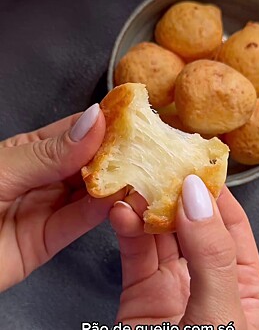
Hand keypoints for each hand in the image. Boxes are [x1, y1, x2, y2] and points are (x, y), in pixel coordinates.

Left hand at [0, 104, 123, 291]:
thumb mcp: (3, 168)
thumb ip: (50, 152)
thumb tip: (93, 122)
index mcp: (31, 150)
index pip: (75, 131)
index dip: (105, 122)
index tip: (133, 116)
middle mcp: (44, 176)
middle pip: (89, 161)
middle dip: (117, 154)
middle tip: (146, 147)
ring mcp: (48, 207)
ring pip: (90, 191)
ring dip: (116, 183)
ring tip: (141, 173)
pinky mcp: (49, 240)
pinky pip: (81, 222)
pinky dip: (103, 211)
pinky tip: (120, 199)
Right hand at [110, 176, 258, 328]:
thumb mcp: (219, 312)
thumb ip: (210, 253)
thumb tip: (196, 194)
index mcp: (243, 284)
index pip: (230, 223)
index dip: (212, 191)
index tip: (193, 163)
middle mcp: (208, 278)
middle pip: (192, 222)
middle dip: (174, 192)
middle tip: (158, 165)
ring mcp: (173, 284)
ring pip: (160, 233)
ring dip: (146, 206)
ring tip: (135, 183)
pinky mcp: (139, 292)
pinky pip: (134, 252)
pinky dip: (126, 228)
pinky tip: (121, 212)